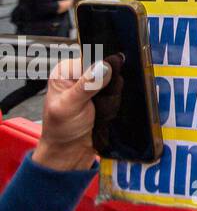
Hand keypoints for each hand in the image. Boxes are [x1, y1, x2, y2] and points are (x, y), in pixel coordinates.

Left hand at [31, 57, 109, 171]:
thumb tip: (104, 66)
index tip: (105, 83)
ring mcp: (96, 86)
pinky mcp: (106, 96)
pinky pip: (121, 93)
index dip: (104, 68)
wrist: (71, 153)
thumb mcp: (70, 107)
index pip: (95, 57)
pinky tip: (107, 113)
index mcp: (67, 70)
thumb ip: (86, 86)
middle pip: (111, 68)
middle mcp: (82, 74)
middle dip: (109, 88)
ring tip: (100, 112)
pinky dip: (117, 104)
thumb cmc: (61, 131)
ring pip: (119, 81)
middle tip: (98, 103)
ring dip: (113, 99)